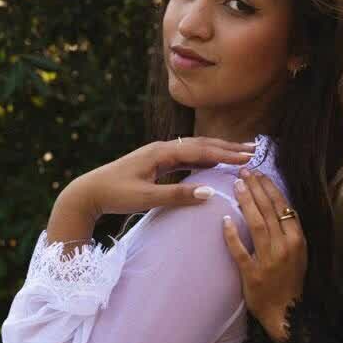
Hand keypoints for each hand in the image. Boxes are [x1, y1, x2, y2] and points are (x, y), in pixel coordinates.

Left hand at [69, 137, 256, 219]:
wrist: (88, 192)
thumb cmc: (115, 195)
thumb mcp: (147, 198)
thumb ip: (178, 195)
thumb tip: (209, 193)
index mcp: (161, 153)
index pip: (201, 150)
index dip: (227, 153)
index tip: (249, 157)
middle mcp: (162, 148)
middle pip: (201, 144)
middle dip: (229, 147)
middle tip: (254, 149)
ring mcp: (158, 154)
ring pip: (195, 149)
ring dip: (218, 150)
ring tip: (240, 152)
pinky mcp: (155, 163)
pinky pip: (186, 157)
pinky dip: (204, 157)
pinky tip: (213, 161)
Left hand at [221, 169, 306, 342]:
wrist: (287, 313)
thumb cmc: (290, 281)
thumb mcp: (298, 253)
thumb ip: (288, 231)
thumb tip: (276, 205)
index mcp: (297, 240)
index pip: (283, 207)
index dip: (270, 188)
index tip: (259, 174)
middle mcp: (285, 247)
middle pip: (269, 211)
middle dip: (256, 189)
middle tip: (244, 173)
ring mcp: (269, 261)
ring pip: (257, 225)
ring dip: (246, 203)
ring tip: (237, 186)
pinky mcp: (253, 275)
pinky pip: (240, 251)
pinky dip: (232, 235)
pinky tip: (225, 220)